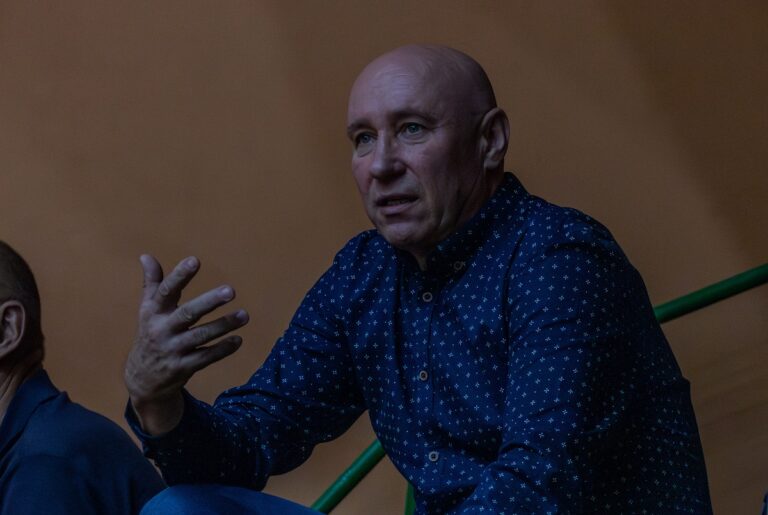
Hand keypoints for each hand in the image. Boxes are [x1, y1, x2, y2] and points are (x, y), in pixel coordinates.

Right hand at [124, 254, 248, 434]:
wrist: (142, 380)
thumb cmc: (150, 335)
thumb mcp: (147, 311)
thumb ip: (152, 284)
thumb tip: (146, 256)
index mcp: (153, 312)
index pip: (166, 291)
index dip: (179, 276)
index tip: (195, 260)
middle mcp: (162, 330)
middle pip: (187, 314)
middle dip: (209, 302)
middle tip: (231, 290)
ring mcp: (173, 350)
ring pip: (201, 336)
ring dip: (224, 325)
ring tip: (244, 315)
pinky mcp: (182, 367)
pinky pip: (205, 357)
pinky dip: (222, 349)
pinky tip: (238, 340)